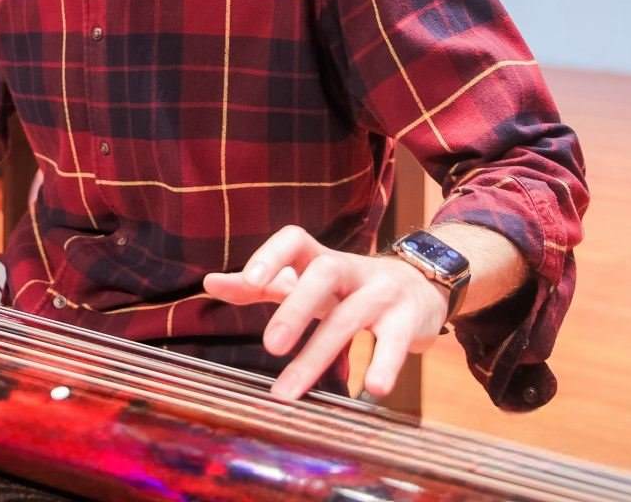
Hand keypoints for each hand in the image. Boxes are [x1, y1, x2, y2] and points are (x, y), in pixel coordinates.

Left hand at [204, 225, 448, 401]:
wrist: (421, 285)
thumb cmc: (346, 288)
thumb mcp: (306, 282)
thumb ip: (261, 284)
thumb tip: (209, 283)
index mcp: (320, 258)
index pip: (294, 239)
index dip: (271, 255)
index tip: (248, 281)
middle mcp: (350, 269)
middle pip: (323, 275)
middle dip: (296, 308)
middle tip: (270, 346)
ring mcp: (381, 293)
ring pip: (350, 318)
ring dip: (318, 355)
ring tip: (289, 391)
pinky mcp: (407, 321)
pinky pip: (395, 341)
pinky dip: (384, 364)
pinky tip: (372, 389)